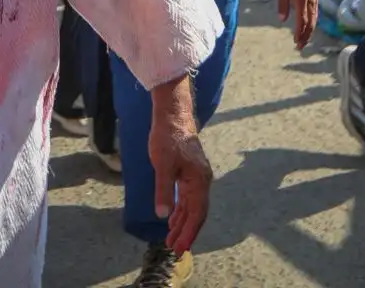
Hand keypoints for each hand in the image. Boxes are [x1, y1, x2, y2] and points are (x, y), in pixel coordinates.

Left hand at [150, 110, 212, 253]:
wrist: (173, 114)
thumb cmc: (168, 137)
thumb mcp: (162, 164)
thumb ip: (163, 190)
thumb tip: (163, 215)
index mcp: (199, 181)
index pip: (197, 213)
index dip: (189, 232)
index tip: (180, 248)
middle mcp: (202, 181)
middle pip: (196, 213)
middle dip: (186, 232)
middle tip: (174, 249)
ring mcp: (196, 177)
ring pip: (192, 206)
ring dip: (182, 222)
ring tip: (172, 238)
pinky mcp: (189, 172)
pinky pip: (188, 197)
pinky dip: (181, 210)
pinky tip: (173, 218)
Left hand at [276, 0, 317, 48]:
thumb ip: (282, 5)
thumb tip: (282, 20)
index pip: (301, 20)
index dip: (299, 32)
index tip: (295, 41)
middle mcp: (310, 1)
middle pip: (310, 23)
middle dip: (305, 36)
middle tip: (300, 46)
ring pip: (314, 20)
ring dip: (309, 32)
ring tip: (304, 40)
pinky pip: (316, 14)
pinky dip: (312, 23)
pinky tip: (309, 27)